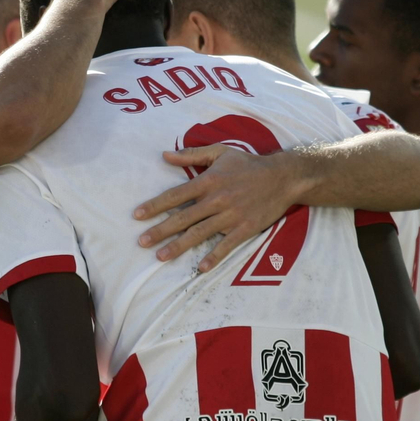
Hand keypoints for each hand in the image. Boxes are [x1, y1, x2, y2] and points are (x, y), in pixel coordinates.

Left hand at [134, 146, 299, 272]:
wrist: (283, 177)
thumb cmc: (248, 164)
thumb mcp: (220, 153)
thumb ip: (192, 155)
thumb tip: (164, 155)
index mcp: (209, 180)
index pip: (175, 195)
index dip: (155, 206)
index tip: (137, 216)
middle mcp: (217, 199)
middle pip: (183, 217)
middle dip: (160, 231)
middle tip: (141, 242)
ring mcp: (231, 215)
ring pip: (199, 233)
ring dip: (179, 246)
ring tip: (160, 257)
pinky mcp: (245, 228)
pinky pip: (226, 245)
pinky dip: (214, 256)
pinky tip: (200, 268)